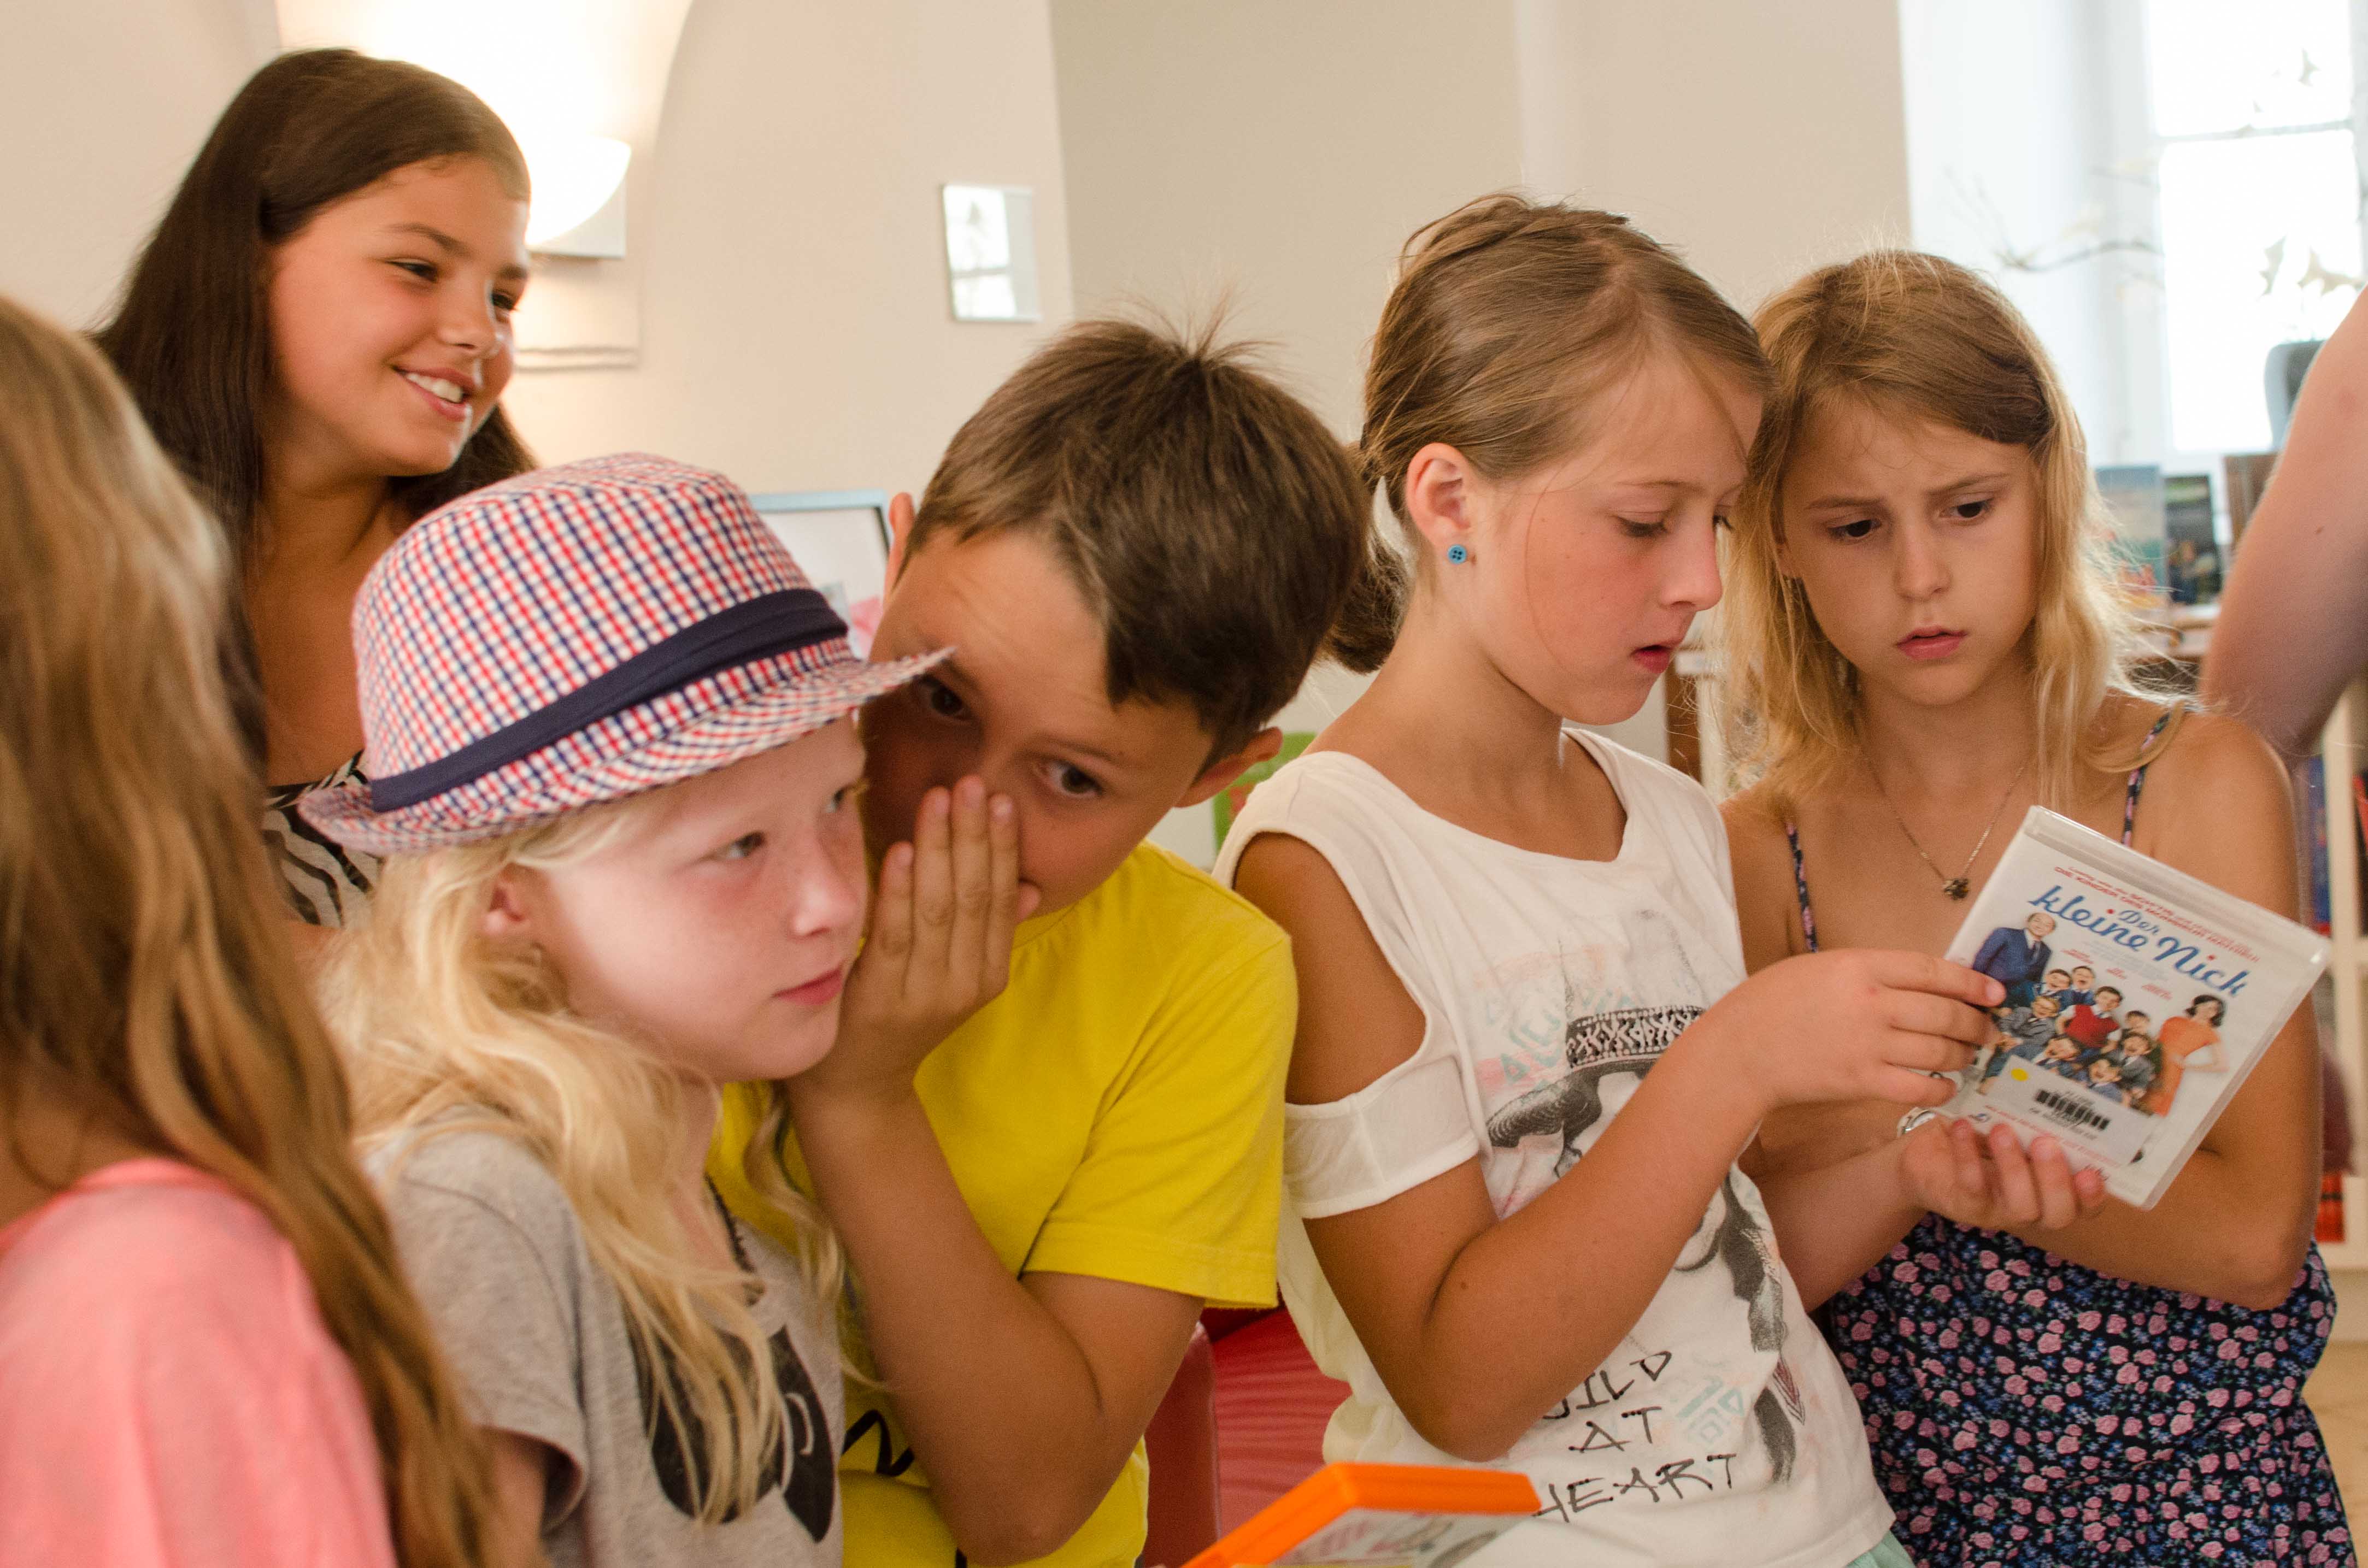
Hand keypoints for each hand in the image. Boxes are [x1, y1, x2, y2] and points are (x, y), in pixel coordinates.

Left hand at [800, 777, 1037, 1101]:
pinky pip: (895, 935)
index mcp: (986, 974)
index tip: (1000, 799)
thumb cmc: (898, 1020)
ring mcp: (924, 993)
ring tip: (940, 800)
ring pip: (938, 910)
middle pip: (973, 897)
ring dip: (940, 849)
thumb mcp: (954, 978)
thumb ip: (988, 932)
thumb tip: (1028, 885)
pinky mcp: (881, 998)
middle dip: (974, 835)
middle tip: (971, 783)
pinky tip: (901, 849)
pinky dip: (899, 890)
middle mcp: (963, 984)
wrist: (857, 1088)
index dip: (1002, 847)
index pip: (999, 898)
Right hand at [1709, 949, 2000, 1114]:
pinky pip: (1920, 1087)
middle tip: (1987, 1032)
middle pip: (1946, 1013)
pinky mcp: (1862, 1081)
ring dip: (1963, 1056)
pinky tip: (1945, 1086)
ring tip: (1968, 1056)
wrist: (1740, 1049)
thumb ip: (1869, 972)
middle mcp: (1871, 1003)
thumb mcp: (1821, 967)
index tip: (1995, 993)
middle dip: (1976, 1025)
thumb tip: (1923, 984)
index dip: (1972, 982)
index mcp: (1860, 966)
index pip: (1933, 971)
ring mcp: (1868, 1045)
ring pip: (1939, 1051)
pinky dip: (1941, 1088)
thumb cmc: (1773, 1003)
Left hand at [1900, 1117, 2107, 1231]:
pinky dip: (1969, 1156)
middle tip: (2045, 1142)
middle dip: (2055, 1180)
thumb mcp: (2009, 1123)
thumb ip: (2032, 1118)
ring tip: (2002, 1131)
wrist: (1923, 1151)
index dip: (2093, 1195)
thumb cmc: (1978, 1134)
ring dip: (2014, 1168)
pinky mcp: (1964, 1206)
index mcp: (2050, 1188)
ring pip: (2020, 1207)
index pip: (2083, 1205)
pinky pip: (1973, 1186)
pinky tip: (1963, 1127)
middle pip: (2057, 1214)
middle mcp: (2031, 1207)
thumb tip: (2051, 1091)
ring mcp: (1997, 1211)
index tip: (2092, 1171)